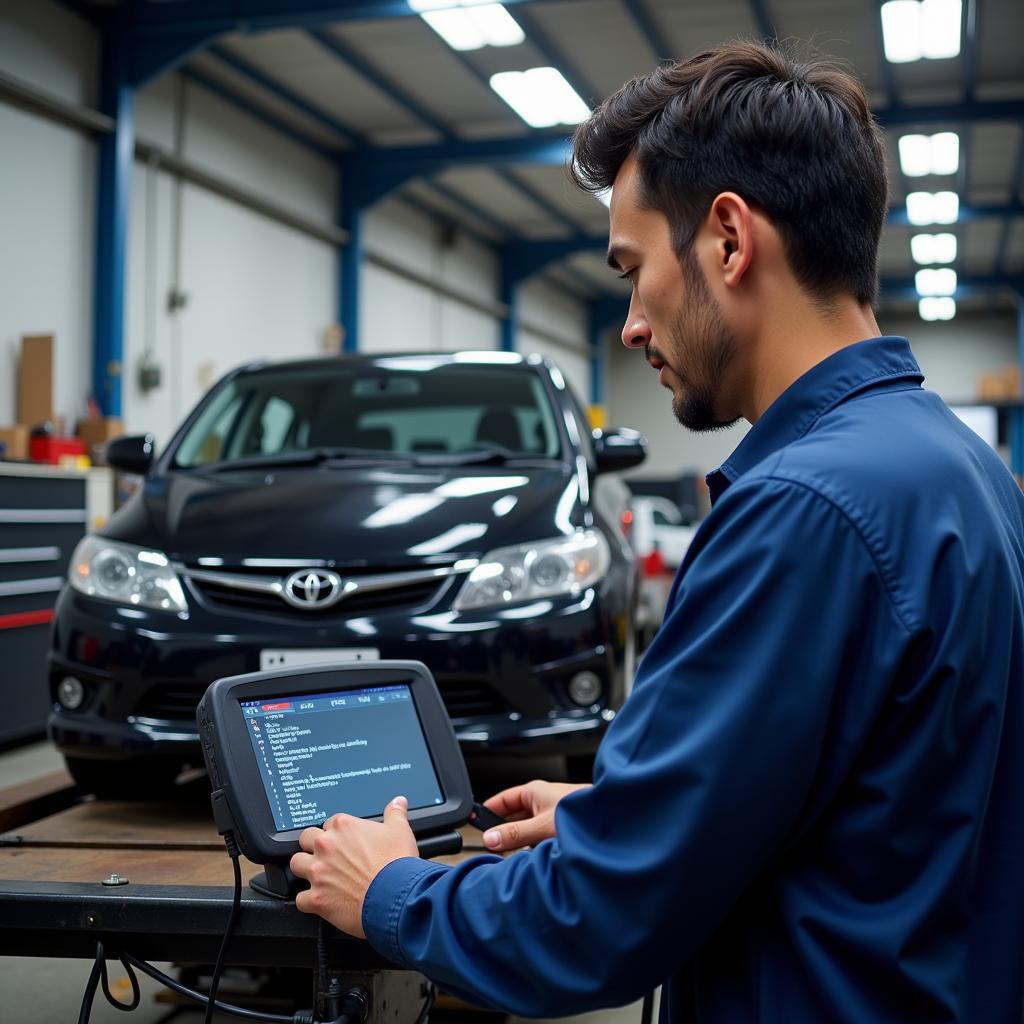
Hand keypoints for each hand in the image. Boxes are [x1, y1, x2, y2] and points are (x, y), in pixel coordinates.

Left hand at [290, 795, 418, 937]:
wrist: (395, 896)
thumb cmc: (396, 864)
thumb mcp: (400, 831)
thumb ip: (395, 813)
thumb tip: (397, 802)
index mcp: (343, 827)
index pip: (329, 823)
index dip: (336, 833)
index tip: (344, 842)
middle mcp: (326, 846)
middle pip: (306, 839)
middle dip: (314, 846)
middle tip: (328, 856)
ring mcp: (318, 873)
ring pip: (296, 864)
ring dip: (305, 869)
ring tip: (318, 875)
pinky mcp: (316, 898)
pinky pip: (300, 899)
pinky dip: (308, 901)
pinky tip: (319, 900)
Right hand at [480, 779, 588, 851]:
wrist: (617, 822)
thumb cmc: (584, 816)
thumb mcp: (542, 827)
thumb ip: (515, 835)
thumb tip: (491, 839)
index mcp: (534, 792)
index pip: (502, 800)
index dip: (488, 812)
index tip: (476, 825)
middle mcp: (544, 801)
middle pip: (515, 819)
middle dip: (508, 835)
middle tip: (500, 850)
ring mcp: (555, 815)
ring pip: (530, 831)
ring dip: (526, 845)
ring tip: (525, 857)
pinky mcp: (565, 829)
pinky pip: (543, 840)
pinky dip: (540, 849)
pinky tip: (543, 860)